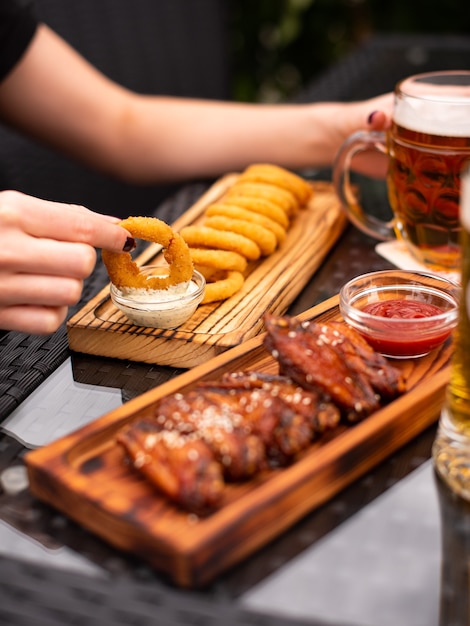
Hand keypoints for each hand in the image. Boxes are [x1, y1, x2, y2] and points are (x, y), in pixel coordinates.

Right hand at [0, 191, 133, 333]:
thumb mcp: (8, 208)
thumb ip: (60, 216)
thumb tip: (110, 224)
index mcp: (12, 213)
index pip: (81, 225)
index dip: (111, 233)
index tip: (122, 238)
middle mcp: (7, 249)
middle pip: (82, 262)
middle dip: (81, 261)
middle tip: (65, 258)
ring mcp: (1, 286)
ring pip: (71, 293)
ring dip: (66, 287)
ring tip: (44, 277)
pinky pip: (50, 321)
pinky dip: (50, 313)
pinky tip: (35, 299)